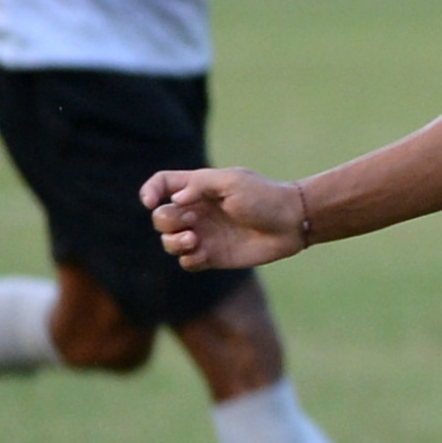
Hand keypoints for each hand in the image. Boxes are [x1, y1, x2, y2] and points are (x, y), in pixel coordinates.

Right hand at [143, 166, 310, 270]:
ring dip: (173, 242)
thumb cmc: (264, 197)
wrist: (291, 223)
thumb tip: (175, 200)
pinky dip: (188, 258)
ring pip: (169, 241)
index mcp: (199, 188)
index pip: (162, 185)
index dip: (150, 191)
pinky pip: (187, 261)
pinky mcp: (214, 256)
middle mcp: (198, 211)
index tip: (151, 201)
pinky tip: (202, 253)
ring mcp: (205, 234)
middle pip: (161, 217)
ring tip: (194, 240)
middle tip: (190, 223)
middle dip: (166, 221)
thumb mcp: (231, 181)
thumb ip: (199, 185)